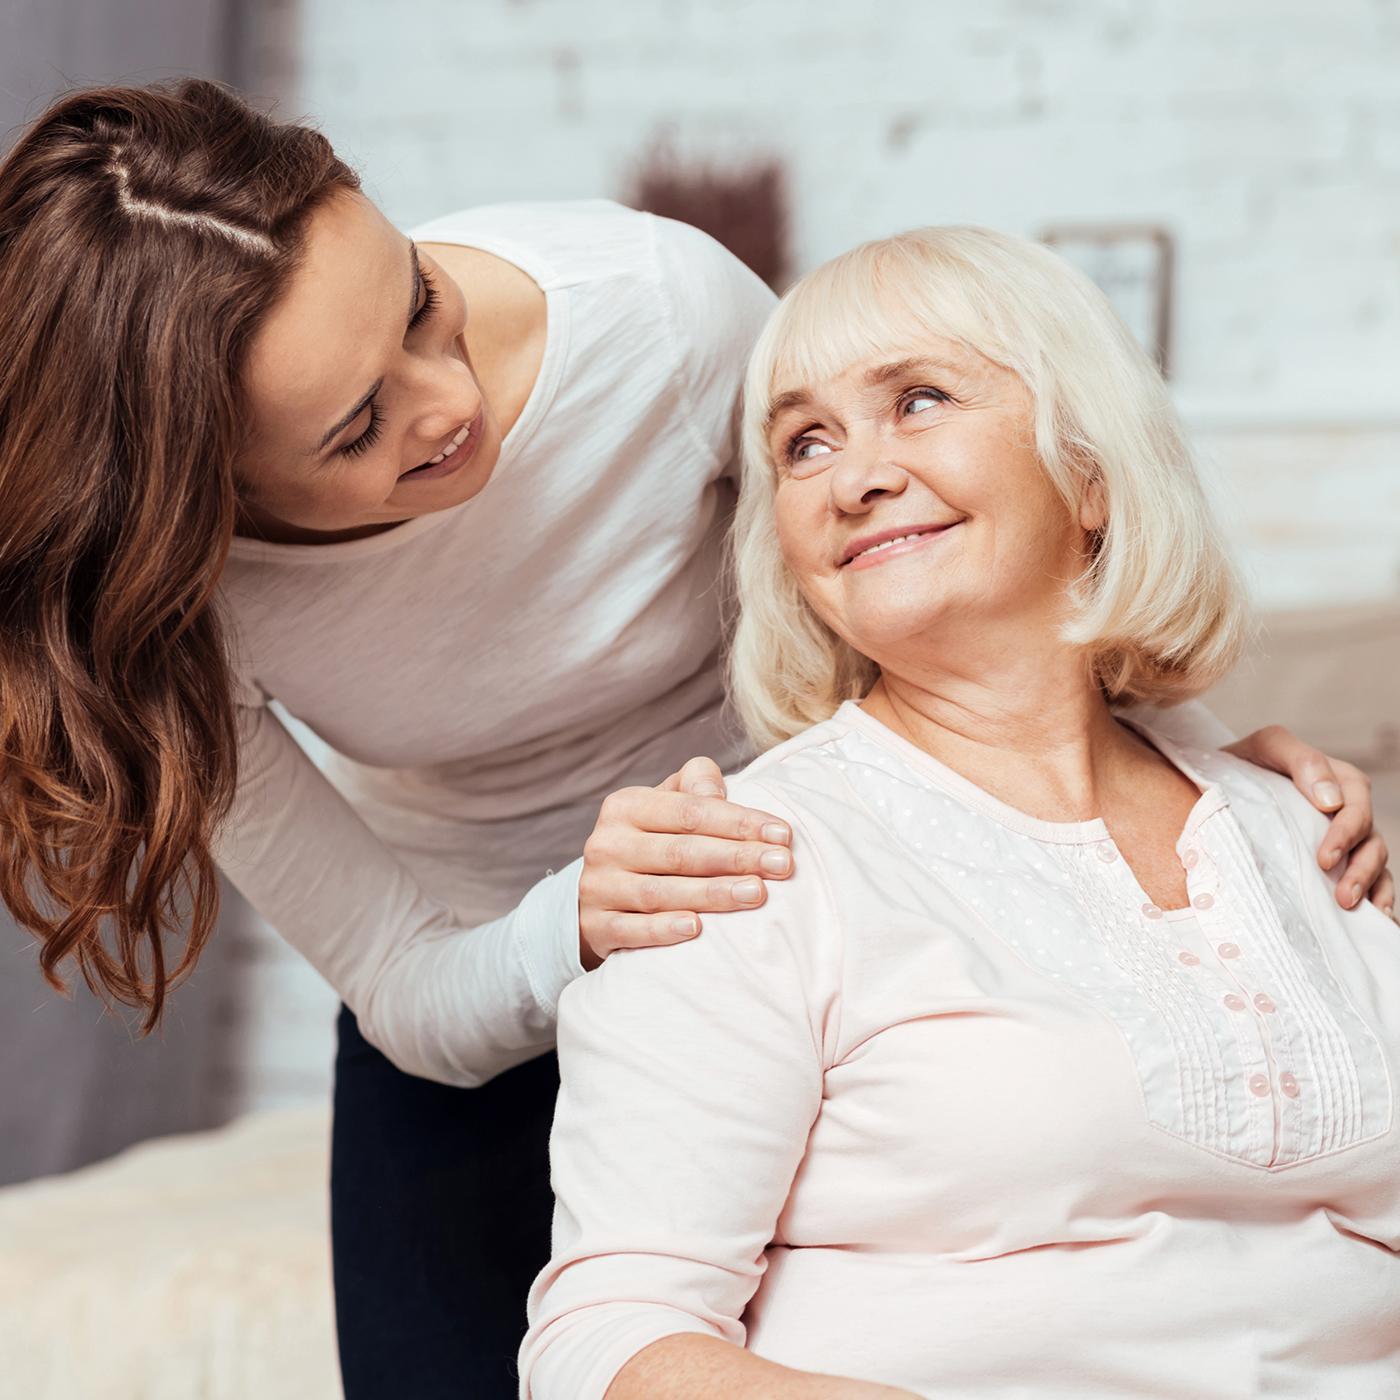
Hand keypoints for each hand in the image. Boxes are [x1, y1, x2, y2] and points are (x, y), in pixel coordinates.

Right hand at [578, 757, 793, 968]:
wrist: (603, 892)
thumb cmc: (654, 841)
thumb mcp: (668, 805)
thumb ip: (696, 786)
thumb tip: (717, 790)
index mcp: (626, 806)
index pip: (691, 812)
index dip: (739, 822)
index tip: (783, 835)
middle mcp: (607, 843)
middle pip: (680, 852)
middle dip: (736, 857)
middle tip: (782, 866)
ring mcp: (598, 887)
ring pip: (660, 892)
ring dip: (712, 894)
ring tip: (756, 894)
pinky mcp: (595, 927)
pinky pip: (630, 930)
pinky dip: (662, 931)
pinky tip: (696, 930)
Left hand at [1224, 725, 1393, 916]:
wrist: (1218, 782)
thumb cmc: (1247, 762)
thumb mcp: (1267, 746)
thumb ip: (1301, 760)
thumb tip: (1330, 800)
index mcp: (1338, 780)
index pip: (1356, 805)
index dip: (1345, 833)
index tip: (1324, 860)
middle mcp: (1347, 809)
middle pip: (1370, 839)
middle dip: (1360, 868)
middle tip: (1342, 896)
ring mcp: (1345, 835)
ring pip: (1374, 860)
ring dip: (1369, 885)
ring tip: (1350, 907)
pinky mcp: (1339, 858)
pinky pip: (1372, 878)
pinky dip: (1379, 896)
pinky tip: (1375, 917)